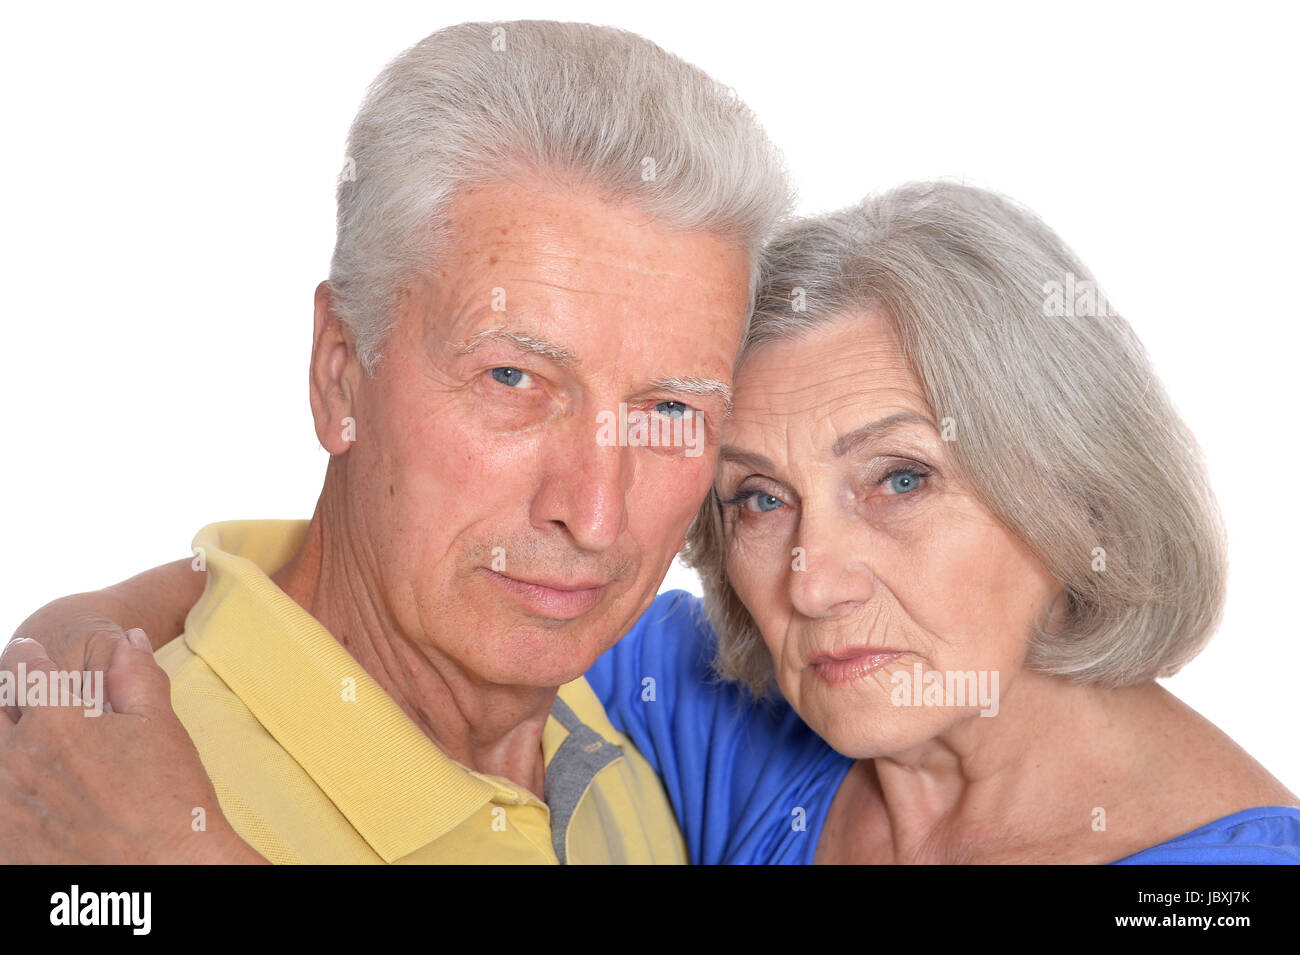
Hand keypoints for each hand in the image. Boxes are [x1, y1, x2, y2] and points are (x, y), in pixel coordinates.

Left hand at [0, 633, 264, 863]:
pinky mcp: (1, 842)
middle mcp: (16, 758)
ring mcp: (3, 804)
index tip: (32, 656)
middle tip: (30, 708)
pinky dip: (8, 794)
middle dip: (8, 700)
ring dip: (7, 744)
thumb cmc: (169, 801)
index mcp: (56, 719)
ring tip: (32, 753)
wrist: (163, 874)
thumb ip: (137, 677)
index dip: (28, 657)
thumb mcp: (161, 727)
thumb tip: (130, 639)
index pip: (22, 667)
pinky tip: (29, 797)